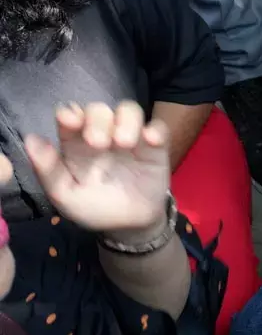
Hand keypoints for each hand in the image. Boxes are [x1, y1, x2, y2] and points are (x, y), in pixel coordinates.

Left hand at [24, 102, 170, 235]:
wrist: (130, 225)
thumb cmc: (94, 207)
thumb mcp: (66, 196)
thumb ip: (48, 170)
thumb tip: (30, 139)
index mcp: (76, 145)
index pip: (71, 117)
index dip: (69, 114)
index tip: (69, 120)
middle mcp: (103, 134)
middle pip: (99, 109)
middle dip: (97, 120)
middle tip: (97, 143)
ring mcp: (130, 137)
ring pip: (129, 110)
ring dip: (126, 121)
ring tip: (124, 143)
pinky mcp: (155, 145)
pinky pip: (158, 127)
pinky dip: (155, 129)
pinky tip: (150, 140)